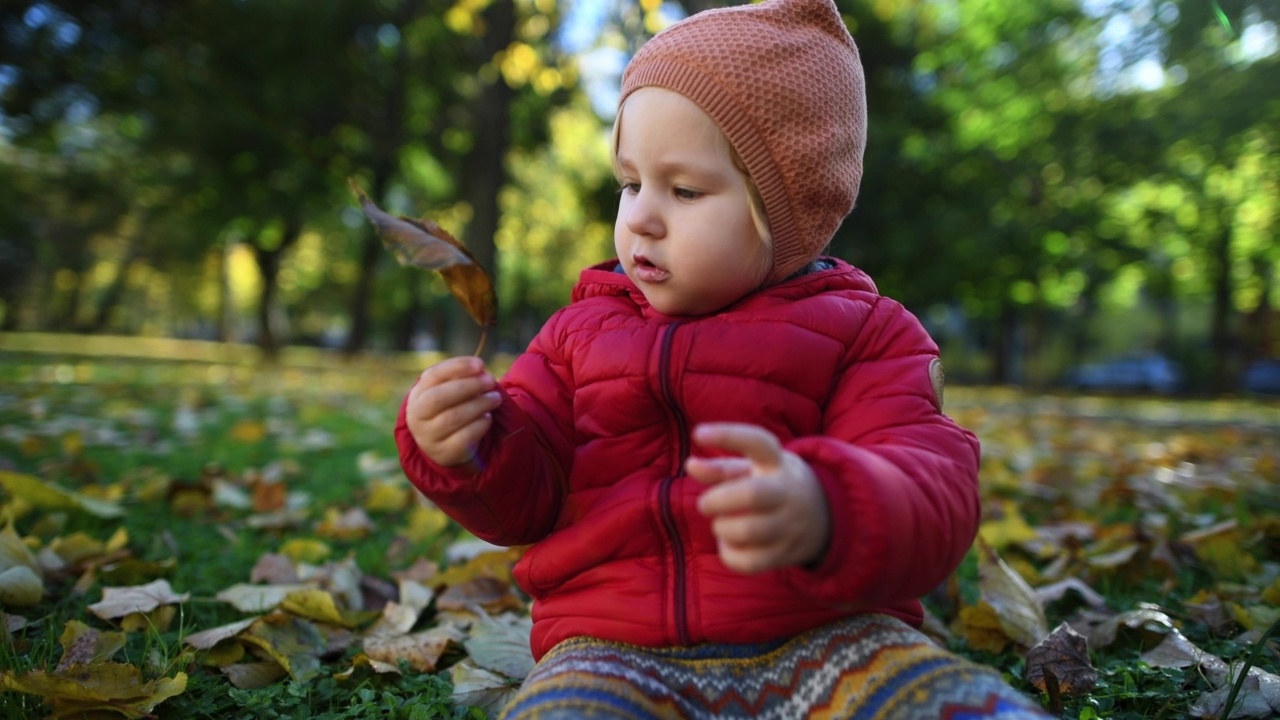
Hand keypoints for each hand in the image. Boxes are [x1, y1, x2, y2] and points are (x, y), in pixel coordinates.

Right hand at [405, 356, 501, 466]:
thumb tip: (480, 370)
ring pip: (453, 417)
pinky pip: (463, 438)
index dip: (457, 367)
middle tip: (490, 380)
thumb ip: (460, 377)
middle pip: (438, 398)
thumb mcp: (448, 390)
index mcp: (417, 395)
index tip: (480, 364)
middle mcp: (417, 417)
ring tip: (495, 398)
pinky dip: (479, 425)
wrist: (441, 443)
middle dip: (468, 386)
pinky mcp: (444, 453)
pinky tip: (487, 417)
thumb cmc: (448, 407)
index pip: (432, 376)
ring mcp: (428, 437)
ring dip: (479, 404)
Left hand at [685, 423, 830, 573]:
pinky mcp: (785, 554)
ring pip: (747, 531)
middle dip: (718, 500)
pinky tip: (730, 545)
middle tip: (705, 504)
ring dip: (722, 528)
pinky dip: (730, 555)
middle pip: (752, 494)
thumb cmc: (774, 485)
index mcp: (777, 463)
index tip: (698, 433)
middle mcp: (786, 492)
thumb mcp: (754, 469)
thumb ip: (720, 468)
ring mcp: (789, 525)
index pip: (757, 442)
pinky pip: (750, 562)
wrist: (824, 515)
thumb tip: (690, 465)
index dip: (727, 435)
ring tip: (722, 525)